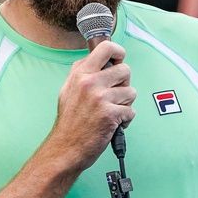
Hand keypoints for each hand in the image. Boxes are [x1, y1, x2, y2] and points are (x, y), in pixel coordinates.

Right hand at [48, 40, 135, 170]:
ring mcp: (100, 97)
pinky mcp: (110, 114)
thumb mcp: (68, 90)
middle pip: (125, 70)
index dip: (118, 53)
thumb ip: (82, 73)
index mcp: (80, 73)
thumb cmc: (69, 123)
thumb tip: (98, 59)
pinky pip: (131, 111)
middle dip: (124, 84)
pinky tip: (113, 124)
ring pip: (131, 92)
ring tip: (112, 112)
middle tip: (115, 96)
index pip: (106, 48)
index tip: (119, 60)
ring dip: (125, 104)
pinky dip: (125, 120)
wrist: (65, 148)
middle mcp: (90, 82)